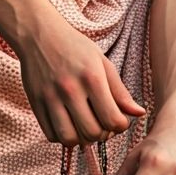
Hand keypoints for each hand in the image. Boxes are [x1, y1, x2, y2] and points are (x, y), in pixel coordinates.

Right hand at [15, 20, 144, 145]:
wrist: (40, 35)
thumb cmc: (75, 47)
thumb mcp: (103, 63)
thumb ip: (120, 91)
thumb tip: (139, 113)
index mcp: (92, 78)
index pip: (112, 119)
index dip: (121, 126)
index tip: (119, 120)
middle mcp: (70, 89)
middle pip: (92, 133)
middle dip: (102, 134)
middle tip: (103, 124)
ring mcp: (50, 98)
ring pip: (70, 139)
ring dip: (82, 140)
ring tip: (86, 127)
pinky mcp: (35, 104)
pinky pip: (51, 135)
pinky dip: (63, 137)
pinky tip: (70, 124)